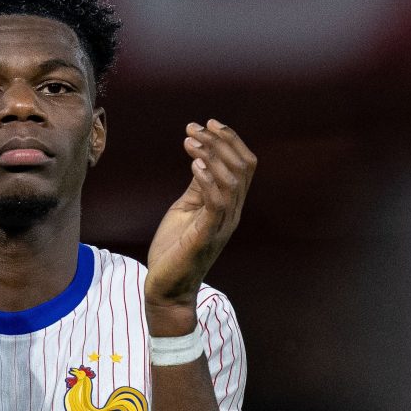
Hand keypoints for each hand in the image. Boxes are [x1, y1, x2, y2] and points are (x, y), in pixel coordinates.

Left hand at [144, 119, 254, 332]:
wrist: (166, 287)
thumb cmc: (175, 249)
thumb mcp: (187, 208)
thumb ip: (199, 187)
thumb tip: (201, 159)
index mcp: (230, 205)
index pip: (244, 165)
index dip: (230, 140)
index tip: (207, 123)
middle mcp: (232, 213)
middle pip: (243, 167)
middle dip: (220, 141)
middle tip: (194, 128)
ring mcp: (222, 225)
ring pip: (232, 181)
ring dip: (212, 156)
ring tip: (191, 142)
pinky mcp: (207, 235)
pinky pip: (217, 203)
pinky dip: (207, 180)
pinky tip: (193, 165)